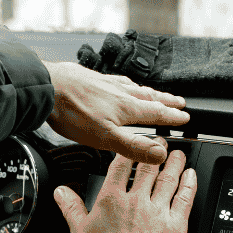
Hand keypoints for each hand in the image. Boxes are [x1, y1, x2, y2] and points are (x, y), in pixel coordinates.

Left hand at [42, 60, 189, 165]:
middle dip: (166, 101)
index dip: (172, 117)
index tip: (185, 117)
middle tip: (179, 101)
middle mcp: (120, 92)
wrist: (47, 88)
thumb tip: (160, 154)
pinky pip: (116, 80)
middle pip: (149, 97)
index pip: (157, 112)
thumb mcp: (105, 137)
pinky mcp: (91, 78)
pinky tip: (120, 83)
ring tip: (156, 92)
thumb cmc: (72, 112)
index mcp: (126, 108)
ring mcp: (105, 83)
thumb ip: (133, 146)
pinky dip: (126, 83)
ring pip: (134, 87)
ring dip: (149, 91)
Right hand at [53, 146, 196, 232]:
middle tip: (160, 143)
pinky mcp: (176, 225)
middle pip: (148, 167)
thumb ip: (71, 208)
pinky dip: (189, 184)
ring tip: (178, 154)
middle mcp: (137, 201)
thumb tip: (60, 192)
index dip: (128, 151)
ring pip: (169, 179)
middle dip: (155, 152)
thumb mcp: (79, 232)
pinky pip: (185, 198)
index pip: (121, 165)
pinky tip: (191, 176)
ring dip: (174, 163)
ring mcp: (158, 212)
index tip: (133, 144)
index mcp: (112, 199)